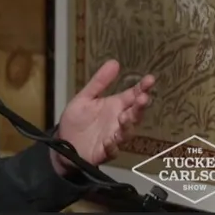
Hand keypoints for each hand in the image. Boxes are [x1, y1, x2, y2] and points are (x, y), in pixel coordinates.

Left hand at [52, 59, 154, 175]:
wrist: (63, 144)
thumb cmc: (77, 120)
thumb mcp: (85, 98)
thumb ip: (99, 82)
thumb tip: (114, 62)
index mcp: (115, 106)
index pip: (133, 95)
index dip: (142, 88)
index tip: (150, 79)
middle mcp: (118, 121)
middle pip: (134, 114)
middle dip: (140, 107)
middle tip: (143, 98)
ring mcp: (113, 137)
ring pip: (126, 132)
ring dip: (128, 125)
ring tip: (124, 117)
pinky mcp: (104, 152)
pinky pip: (112, 150)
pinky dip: (112, 146)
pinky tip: (109, 140)